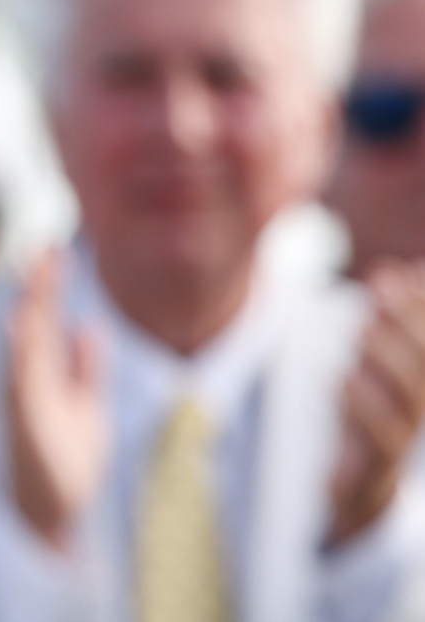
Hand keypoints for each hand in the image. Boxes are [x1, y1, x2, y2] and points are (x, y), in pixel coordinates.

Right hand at [4, 248, 109, 548]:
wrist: (50, 516)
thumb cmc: (65, 466)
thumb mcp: (88, 409)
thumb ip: (87, 369)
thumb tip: (89, 326)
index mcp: (41, 375)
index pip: (45, 320)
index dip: (49, 284)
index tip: (56, 247)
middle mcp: (25, 381)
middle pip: (32, 322)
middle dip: (38, 284)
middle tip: (46, 245)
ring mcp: (21, 400)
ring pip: (24, 344)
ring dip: (29, 308)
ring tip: (35, 273)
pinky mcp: (22, 423)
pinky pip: (18, 381)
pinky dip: (17, 352)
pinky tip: (19, 325)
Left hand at [327, 259, 424, 546]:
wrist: (357, 490)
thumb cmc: (369, 418)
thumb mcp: (375, 369)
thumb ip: (389, 323)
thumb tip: (407, 269)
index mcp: (418, 386)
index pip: (424, 343)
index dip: (419, 307)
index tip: (400, 269)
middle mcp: (420, 410)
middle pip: (423, 366)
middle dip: (406, 320)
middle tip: (380, 282)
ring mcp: (402, 439)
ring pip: (410, 400)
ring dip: (387, 357)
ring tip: (365, 324)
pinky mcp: (377, 466)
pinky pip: (379, 438)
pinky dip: (362, 404)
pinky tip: (344, 377)